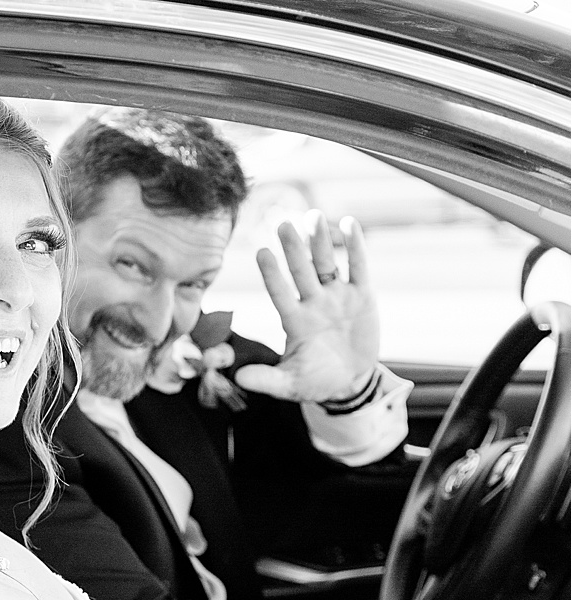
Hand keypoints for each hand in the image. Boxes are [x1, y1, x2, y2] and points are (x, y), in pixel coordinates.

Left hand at [234, 214, 379, 403]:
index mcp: (294, 320)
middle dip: (293, 249)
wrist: (349, 381)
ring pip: (327, 263)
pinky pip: (358, 267)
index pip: (280, 293)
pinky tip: (349, 224)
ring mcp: (336, 296)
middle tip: (283, 225)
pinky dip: (355, 247)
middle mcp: (312, 302)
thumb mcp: (290, 384)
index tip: (261, 253)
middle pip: (301, 271)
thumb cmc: (315, 380)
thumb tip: (238, 378)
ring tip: (314, 216)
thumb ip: (267, 379)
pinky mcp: (362, 295)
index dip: (272, 275)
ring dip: (320, 241)